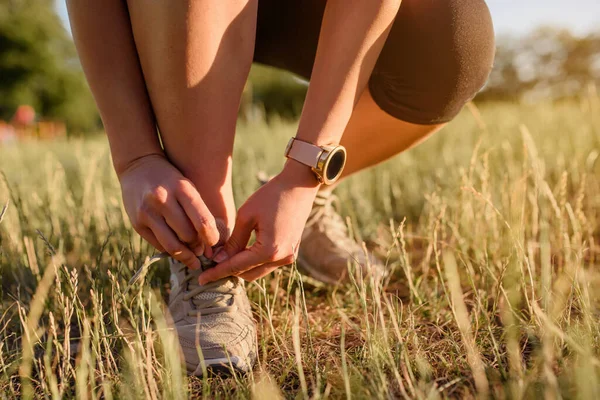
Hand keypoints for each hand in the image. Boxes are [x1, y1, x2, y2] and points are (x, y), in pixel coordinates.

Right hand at [119, 154, 219, 268]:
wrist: (138, 167)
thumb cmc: (172, 180)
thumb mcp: (189, 187)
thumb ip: (199, 212)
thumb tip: (207, 247)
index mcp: (182, 189)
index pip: (202, 221)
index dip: (212, 237)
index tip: (214, 242)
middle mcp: (163, 200)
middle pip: (188, 236)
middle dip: (197, 245)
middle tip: (200, 247)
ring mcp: (147, 212)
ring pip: (172, 245)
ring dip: (185, 254)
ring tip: (192, 255)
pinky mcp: (137, 224)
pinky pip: (158, 245)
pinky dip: (170, 250)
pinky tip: (176, 246)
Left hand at [199, 161, 319, 282]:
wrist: (299, 186)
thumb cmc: (271, 196)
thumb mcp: (246, 216)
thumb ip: (233, 242)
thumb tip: (218, 260)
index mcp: (269, 250)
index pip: (237, 267)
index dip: (217, 273)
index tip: (201, 278)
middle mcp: (281, 258)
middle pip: (248, 274)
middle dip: (229, 271)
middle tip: (210, 265)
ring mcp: (289, 256)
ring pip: (258, 271)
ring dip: (242, 266)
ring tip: (224, 257)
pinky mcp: (292, 251)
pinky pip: (268, 263)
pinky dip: (254, 260)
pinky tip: (241, 251)